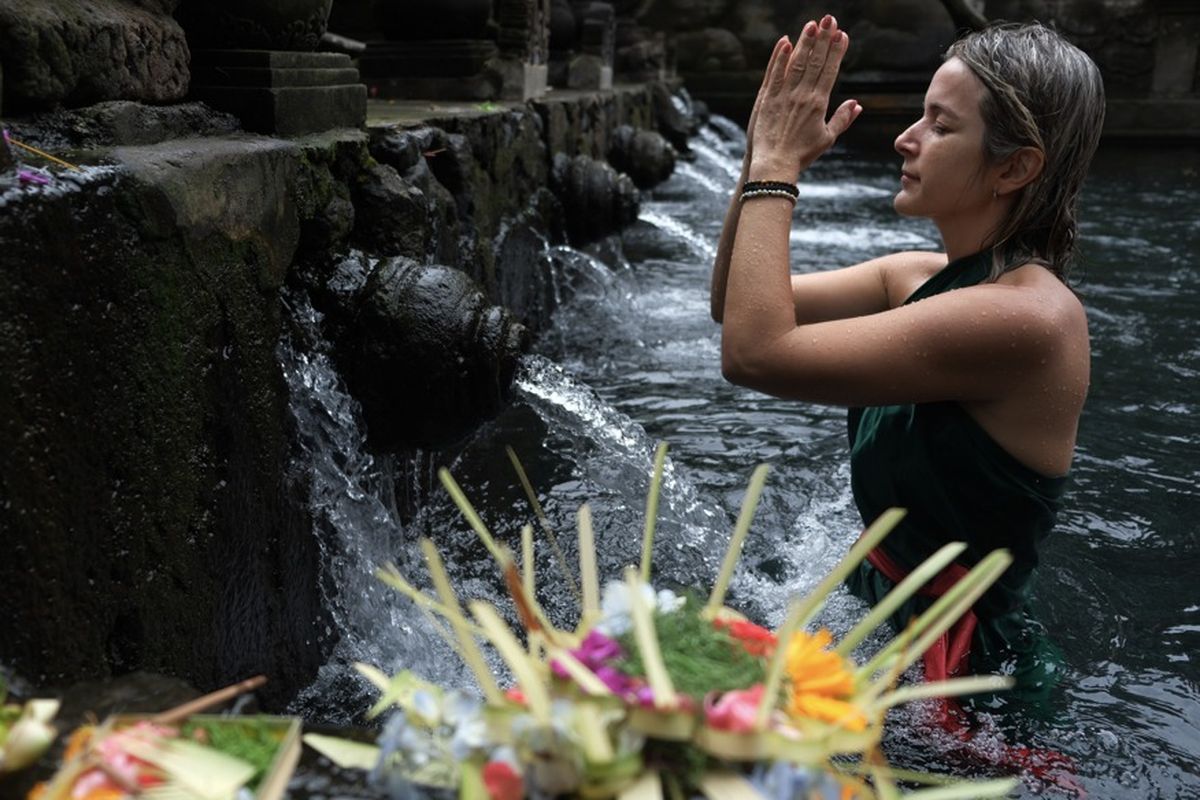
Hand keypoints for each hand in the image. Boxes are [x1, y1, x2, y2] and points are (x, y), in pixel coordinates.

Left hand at [748, 15, 861, 181]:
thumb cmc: (802, 154)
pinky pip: (774, 73)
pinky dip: (780, 57)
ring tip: (813, 24)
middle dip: (823, 38)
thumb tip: (857, 104)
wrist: (774, 165)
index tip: (842, 34)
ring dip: (805, 42)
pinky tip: (786, 41)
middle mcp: (801, 96)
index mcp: (818, 104)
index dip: (836, 51)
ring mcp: (782, 95)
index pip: (830, 70)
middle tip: (830, 19)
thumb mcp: (827, 138)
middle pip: (815, 61)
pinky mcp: (766, 99)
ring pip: (796, 63)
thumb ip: (843, 119)